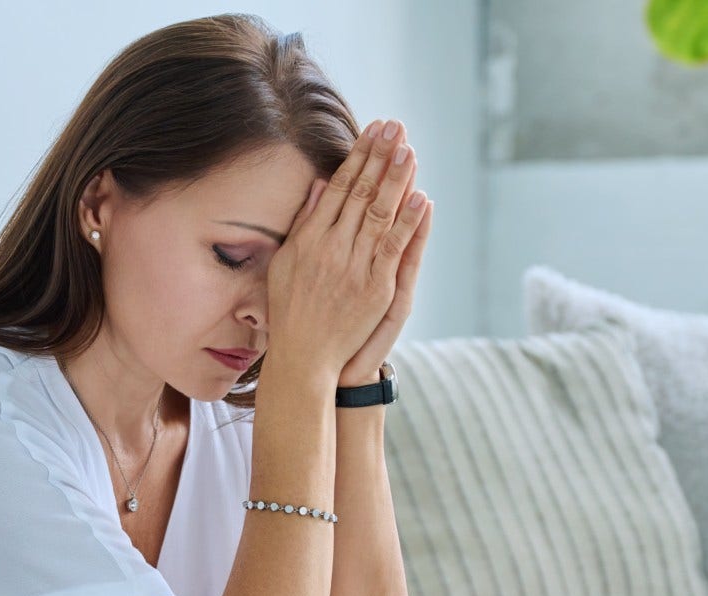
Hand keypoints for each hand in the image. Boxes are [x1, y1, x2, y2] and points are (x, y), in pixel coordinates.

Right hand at [265, 117, 432, 385]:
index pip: (340, 187)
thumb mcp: (285, 262)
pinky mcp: (375, 288)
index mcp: (309, 238)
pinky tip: (421, 198)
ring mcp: (355, 267)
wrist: (302, 356)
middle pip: (361, 193)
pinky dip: (408, 223)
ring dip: (397, 181)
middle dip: (380, 158)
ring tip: (410, 150)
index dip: (358, 156)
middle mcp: (332, 248)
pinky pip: (394, 249)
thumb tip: (321, 185)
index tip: (373, 131)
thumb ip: (304, 223)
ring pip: (380, 215)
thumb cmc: (290, 310)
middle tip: (396, 127)